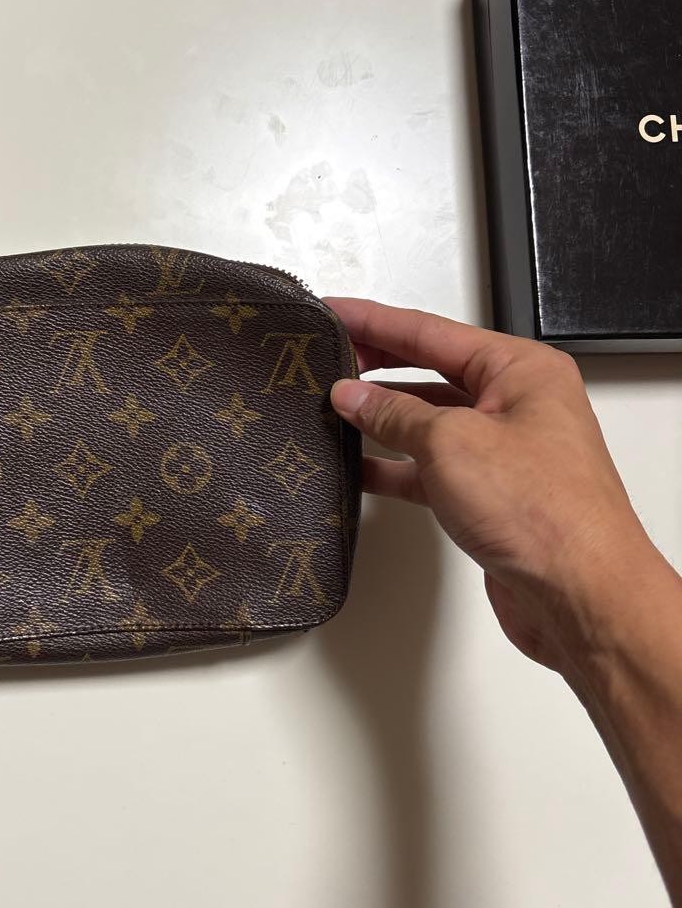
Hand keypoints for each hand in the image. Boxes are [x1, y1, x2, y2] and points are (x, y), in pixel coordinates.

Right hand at [325, 298, 661, 674]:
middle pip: (430, 369)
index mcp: (520, 371)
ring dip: (381, 416)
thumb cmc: (547, 513)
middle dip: (377, 363)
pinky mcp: (488, 494)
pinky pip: (429, 467)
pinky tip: (359, 464)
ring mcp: (503, 450)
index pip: (430, 331)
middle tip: (329, 356)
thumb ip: (394, 413)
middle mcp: (517, 404)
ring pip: (428, 419)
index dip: (375, 321)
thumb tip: (353, 395)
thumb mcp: (451, 442)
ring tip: (335, 407)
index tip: (335, 311)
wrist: (579, 595)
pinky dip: (393, 464)